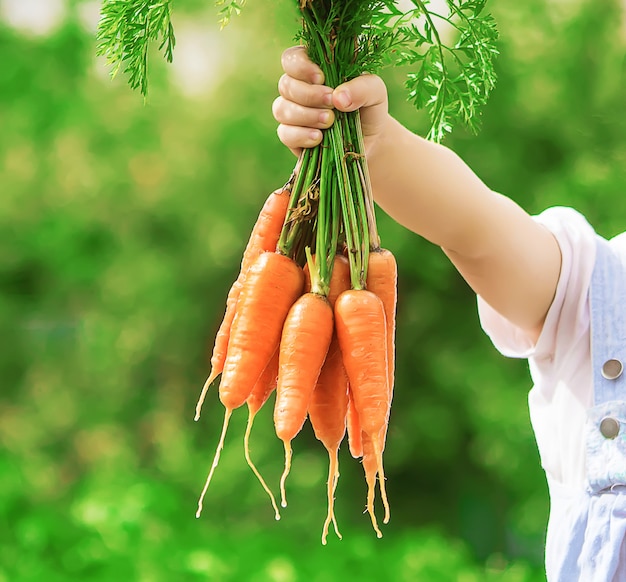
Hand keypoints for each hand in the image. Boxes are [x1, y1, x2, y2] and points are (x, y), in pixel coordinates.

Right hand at [272, 46, 389, 155]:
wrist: (370, 141)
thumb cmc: (369, 108)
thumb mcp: (375, 92)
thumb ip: (362, 87)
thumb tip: (338, 98)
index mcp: (314, 69)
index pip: (292, 58)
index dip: (300, 66)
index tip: (321, 77)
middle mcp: (298, 89)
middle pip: (285, 84)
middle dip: (308, 95)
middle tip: (331, 103)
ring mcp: (292, 113)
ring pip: (281, 109)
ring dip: (305, 115)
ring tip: (329, 122)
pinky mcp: (292, 137)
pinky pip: (285, 133)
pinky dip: (301, 135)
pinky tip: (319, 138)